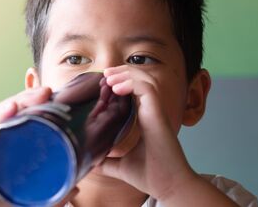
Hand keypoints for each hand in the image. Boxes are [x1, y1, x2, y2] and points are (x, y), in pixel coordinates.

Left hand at [100, 65, 195, 199]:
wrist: (168, 186)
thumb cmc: (150, 175)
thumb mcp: (119, 165)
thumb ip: (106, 159)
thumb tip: (89, 159)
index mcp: (145, 118)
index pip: (134, 90)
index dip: (120, 82)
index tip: (104, 83)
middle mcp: (152, 111)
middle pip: (140, 79)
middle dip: (122, 72)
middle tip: (105, 74)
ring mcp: (156, 111)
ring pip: (145, 79)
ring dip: (126, 74)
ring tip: (109, 78)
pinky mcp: (158, 114)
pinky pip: (147, 89)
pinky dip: (132, 83)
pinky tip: (116, 88)